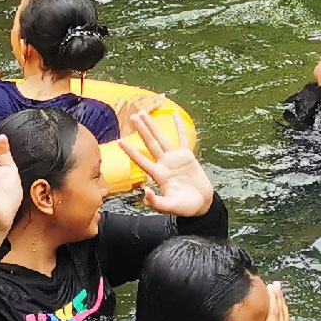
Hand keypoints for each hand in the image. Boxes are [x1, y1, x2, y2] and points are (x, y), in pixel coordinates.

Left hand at [120, 103, 214, 217]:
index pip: (141, 161)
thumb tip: (145, 192)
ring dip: (153, 126)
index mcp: (158, 175)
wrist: (201, 204)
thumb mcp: (169, 206)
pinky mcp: (187, 156)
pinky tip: (175, 115)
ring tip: (144, 113)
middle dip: (141, 130)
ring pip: (162, 139)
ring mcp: (175, 159)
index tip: (120, 141)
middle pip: (150, 144)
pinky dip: (180, 126)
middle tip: (133, 116)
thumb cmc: (184, 207)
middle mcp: (164, 164)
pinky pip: (183, 138)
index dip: (131, 151)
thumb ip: (156, 202)